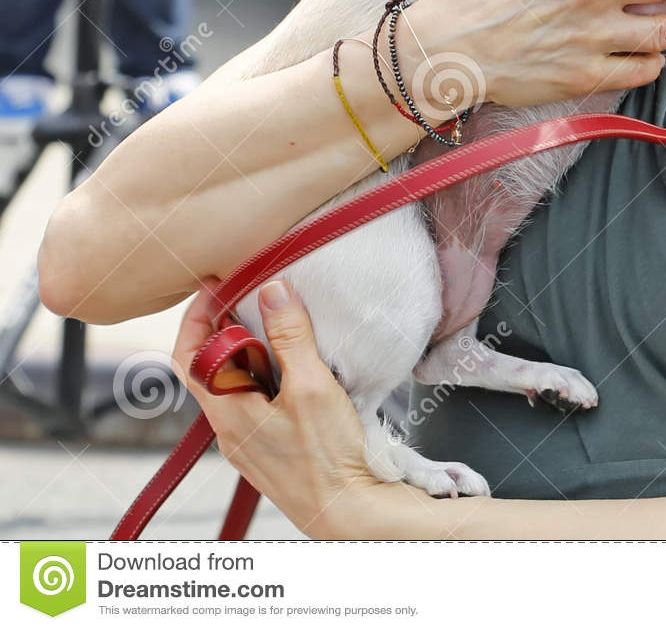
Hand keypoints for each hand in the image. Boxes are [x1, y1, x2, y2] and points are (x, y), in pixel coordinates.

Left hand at [173, 277, 378, 538]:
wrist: (349, 512)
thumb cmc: (328, 459)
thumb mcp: (311, 386)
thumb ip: (291, 336)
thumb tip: (272, 289)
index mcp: (227, 412)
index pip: (188, 355)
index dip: (197, 315)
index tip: (217, 283)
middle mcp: (229, 427)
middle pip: (213, 365)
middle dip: (231, 325)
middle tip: (256, 292)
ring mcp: (250, 439)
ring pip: (238, 381)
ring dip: (255, 347)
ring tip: (281, 320)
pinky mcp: (272, 444)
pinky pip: (258, 398)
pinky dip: (271, 370)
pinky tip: (299, 361)